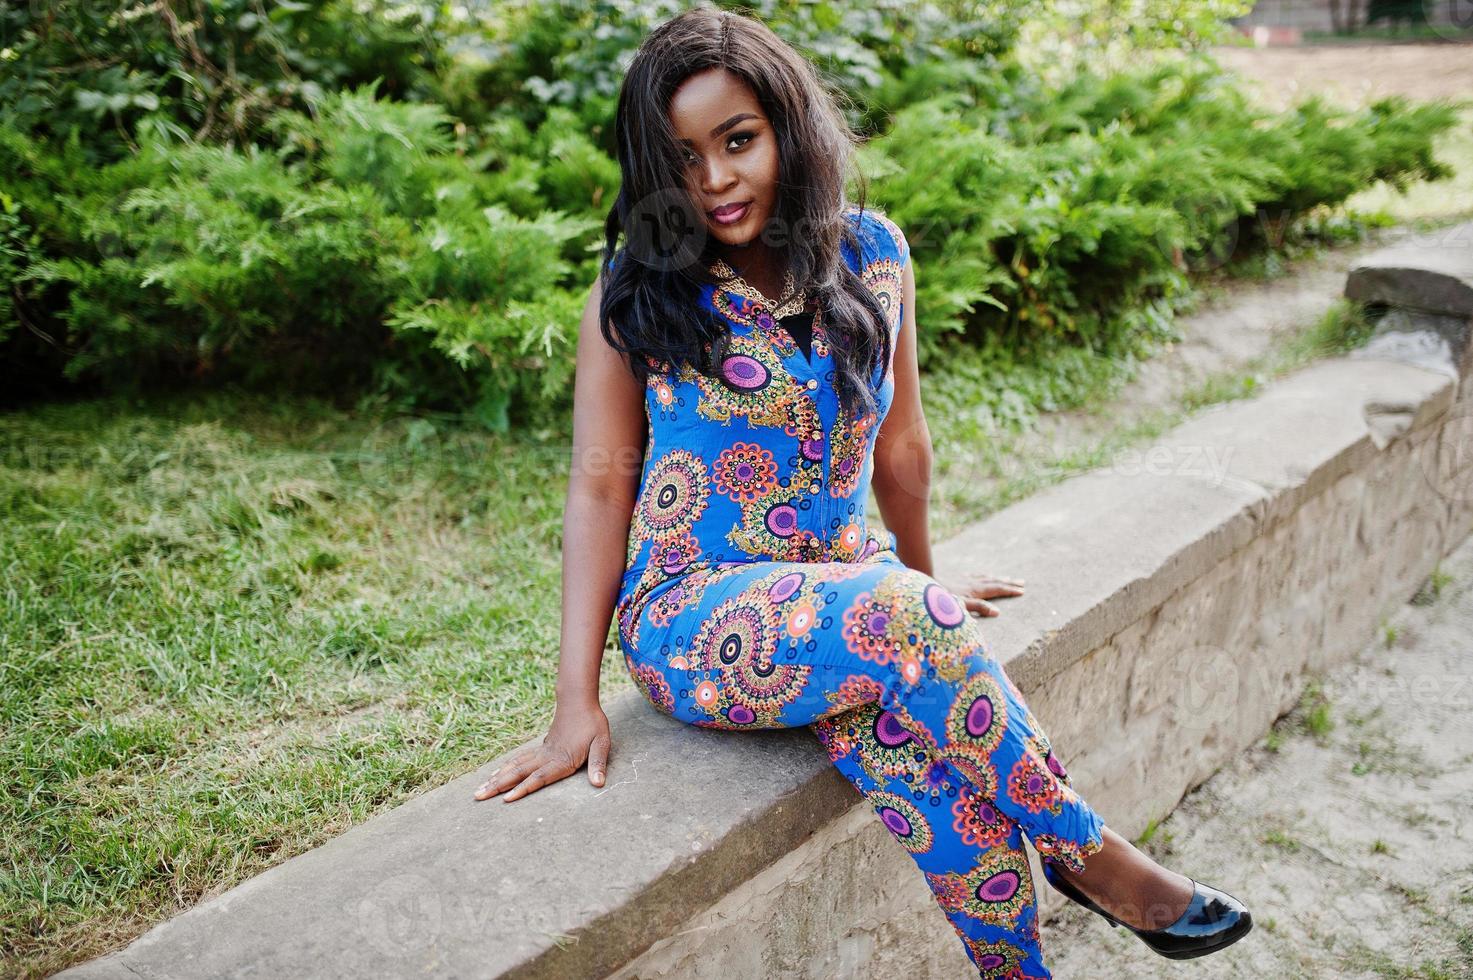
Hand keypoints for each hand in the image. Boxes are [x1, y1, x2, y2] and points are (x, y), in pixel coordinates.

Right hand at [472, 698, 610, 803]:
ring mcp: (542, 752)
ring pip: (515, 766)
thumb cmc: (592, 723)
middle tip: (478, 796)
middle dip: (498, 786)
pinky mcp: (541, 748)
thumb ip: (598, 764)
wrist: (579, 701)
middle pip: (519, 774)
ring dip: (497, 778)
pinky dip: (506, 767)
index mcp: (562, 760)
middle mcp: (547, 757)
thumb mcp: (601, 743)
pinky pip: (519, 759)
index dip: (523, 789)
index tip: (506, 799)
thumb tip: (599, 784)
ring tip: (480, 789)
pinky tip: (496, 774)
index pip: (539, 778)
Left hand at [936, 571, 1024, 617]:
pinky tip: (980, 575)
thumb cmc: (940, 599)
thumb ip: (978, 608)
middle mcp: (972, 583)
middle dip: (1008, 583)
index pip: (997, 590)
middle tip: (1022, 582)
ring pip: (985, 577)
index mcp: (975, 591)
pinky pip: (973, 575)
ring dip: (997, 578)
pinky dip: (981, 575)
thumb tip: (998, 612)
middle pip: (994, 582)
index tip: (1022, 591)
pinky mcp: (955, 578)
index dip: (1010, 590)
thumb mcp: (960, 606)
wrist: (924, 581)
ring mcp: (963, 579)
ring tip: (1006, 578)